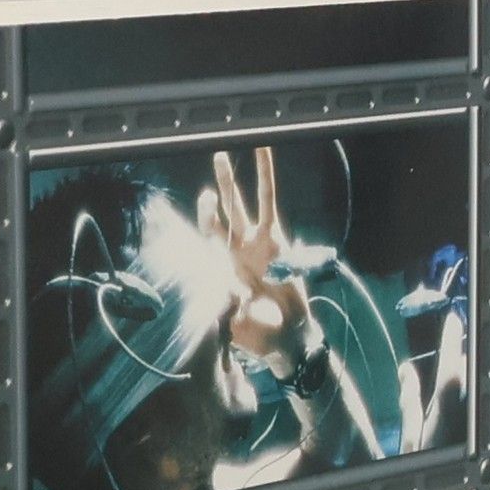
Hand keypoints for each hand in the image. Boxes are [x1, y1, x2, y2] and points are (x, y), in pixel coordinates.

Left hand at [198, 147, 317, 378]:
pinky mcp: (275, 238)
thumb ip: (222, 303)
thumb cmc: (257, 331)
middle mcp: (234, 252)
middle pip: (219, 218)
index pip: (206, 240)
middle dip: (212, 196)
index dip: (204, 223)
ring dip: (229, 181)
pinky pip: (269, 203)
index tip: (204, 209)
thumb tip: (215, 293)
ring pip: (239, 205)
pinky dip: (265, 177)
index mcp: (219, 269)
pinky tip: (261, 153)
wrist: (285, 336)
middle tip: (207, 174)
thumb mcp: (231, 318)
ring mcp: (253, 243)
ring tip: (221, 155)